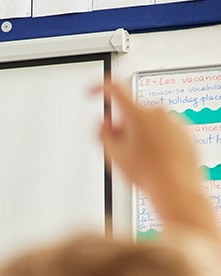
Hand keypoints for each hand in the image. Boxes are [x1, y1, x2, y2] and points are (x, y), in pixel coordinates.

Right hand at [98, 82, 215, 235]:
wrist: (176, 186)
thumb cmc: (148, 172)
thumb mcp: (113, 154)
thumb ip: (103, 133)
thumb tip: (105, 124)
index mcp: (137, 113)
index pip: (114, 89)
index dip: (99, 88)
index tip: (91, 92)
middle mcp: (158, 112)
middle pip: (131, 112)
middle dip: (123, 126)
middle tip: (120, 149)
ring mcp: (174, 120)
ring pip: (148, 122)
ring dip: (140, 135)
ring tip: (140, 160)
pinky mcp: (185, 131)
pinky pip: (164, 131)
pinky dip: (156, 141)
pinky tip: (154, 160)